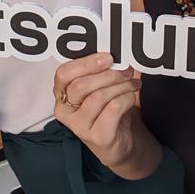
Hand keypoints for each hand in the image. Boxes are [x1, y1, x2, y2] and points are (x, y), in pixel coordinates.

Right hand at [53, 53, 143, 171]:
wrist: (120, 142)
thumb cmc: (108, 110)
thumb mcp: (99, 88)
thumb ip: (100, 71)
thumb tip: (116, 52)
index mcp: (62, 95)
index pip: (63, 74)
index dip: (85, 63)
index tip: (107, 57)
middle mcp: (66, 112)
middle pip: (81, 86)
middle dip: (108, 74)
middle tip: (126, 70)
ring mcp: (80, 127)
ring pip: (98, 96)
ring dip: (121, 86)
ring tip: (132, 83)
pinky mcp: (98, 137)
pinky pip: (113, 109)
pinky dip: (126, 98)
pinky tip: (131, 97)